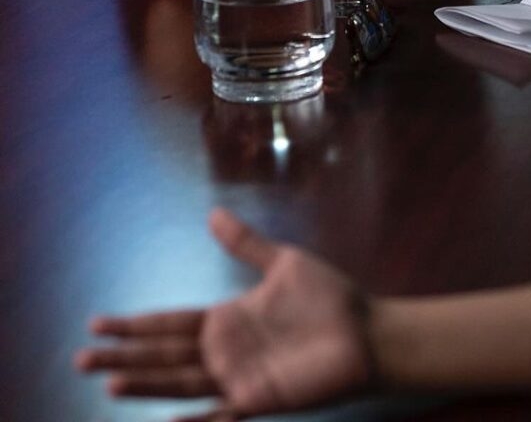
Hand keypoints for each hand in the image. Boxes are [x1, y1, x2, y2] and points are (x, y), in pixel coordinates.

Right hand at [75, 208, 373, 417]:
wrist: (366, 328)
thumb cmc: (328, 296)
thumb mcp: (282, 262)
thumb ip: (245, 243)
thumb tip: (211, 213)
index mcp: (227, 318)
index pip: (170, 323)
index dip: (135, 324)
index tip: (97, 323)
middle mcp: (225, 350)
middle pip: (164, 354)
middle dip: (124, 356)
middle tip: (80, 360)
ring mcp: (239, 377)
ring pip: (181, 383)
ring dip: (147, 384)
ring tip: (111, 384)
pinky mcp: (260, 399)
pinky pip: (220, 415)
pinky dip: (195, 421)